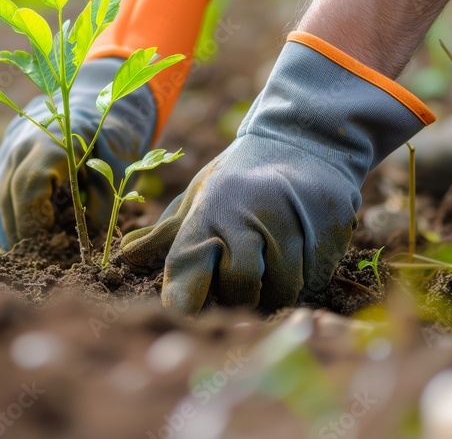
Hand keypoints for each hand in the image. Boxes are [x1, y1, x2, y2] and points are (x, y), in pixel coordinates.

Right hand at [0, 58, 156, 248]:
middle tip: (34, 262)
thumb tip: (96, 233)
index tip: (47, 247)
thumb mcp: (118, 156)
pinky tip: (10, 240)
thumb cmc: (104, 130)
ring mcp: (8, 151)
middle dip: (19, 231)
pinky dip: (0, 218)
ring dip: (6, 229)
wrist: (84, 99)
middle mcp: (21, 145)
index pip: (29, 188)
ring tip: (20, 258)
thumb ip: (108, 192)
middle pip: (8, 195)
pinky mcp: (3, 159)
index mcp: (49, 143)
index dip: (33, 221)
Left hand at [120, 32, 432, 312]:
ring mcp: (293, 223)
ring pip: (281, 289)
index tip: (186, 312)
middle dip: (237, 296)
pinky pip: (314, 279)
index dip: (186, 298)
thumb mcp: (199, 196)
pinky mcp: (328, 232)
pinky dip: (303, 279)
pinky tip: (296, 257)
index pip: (190, 267)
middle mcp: (250, 215)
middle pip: (241, 286)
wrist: (305, 139)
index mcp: (211, 209)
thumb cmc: (241, 176)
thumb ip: (166, 233)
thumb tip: (123, 257)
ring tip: (268, 270)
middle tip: (237, 289)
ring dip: (272, 291)